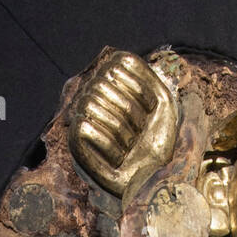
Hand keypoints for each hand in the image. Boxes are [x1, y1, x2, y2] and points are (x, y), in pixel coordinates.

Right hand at [69, 50, 178, 197]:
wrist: (154, 178)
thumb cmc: (158, 140)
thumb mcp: (161, 101)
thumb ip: (144, 73)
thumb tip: (117, 58)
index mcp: (111, 78)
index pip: (120, 63)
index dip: (142, 90)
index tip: (150, 112)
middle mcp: (92, 92)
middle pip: (103, 84)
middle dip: (130, 113)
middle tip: (138, 134)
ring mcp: (81, 114)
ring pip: (91, 104)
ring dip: (122, 132)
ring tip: (129, 147)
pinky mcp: (75, 140)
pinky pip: (85, 126)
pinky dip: (109, 146)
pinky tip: (118, 158)